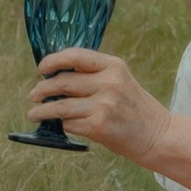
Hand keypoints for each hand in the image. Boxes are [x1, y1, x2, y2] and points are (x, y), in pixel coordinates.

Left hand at [27, 47, 171, 160]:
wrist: (157, 135)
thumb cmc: (134, 108)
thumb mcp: (120, 80)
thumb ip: (94, 75)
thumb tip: (55, 77)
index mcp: (113, 66)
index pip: (75, 56)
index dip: (53, 60)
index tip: (42, 68)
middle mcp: (108, 82)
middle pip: (63, 81)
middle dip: (43, 89)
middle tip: (34, 95)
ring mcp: (103, 105)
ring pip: (61, 106)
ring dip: (42, 110)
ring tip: (33, 113)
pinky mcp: (99, 126)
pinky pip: (69, 123)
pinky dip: (62, 124)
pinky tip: (60, 125)